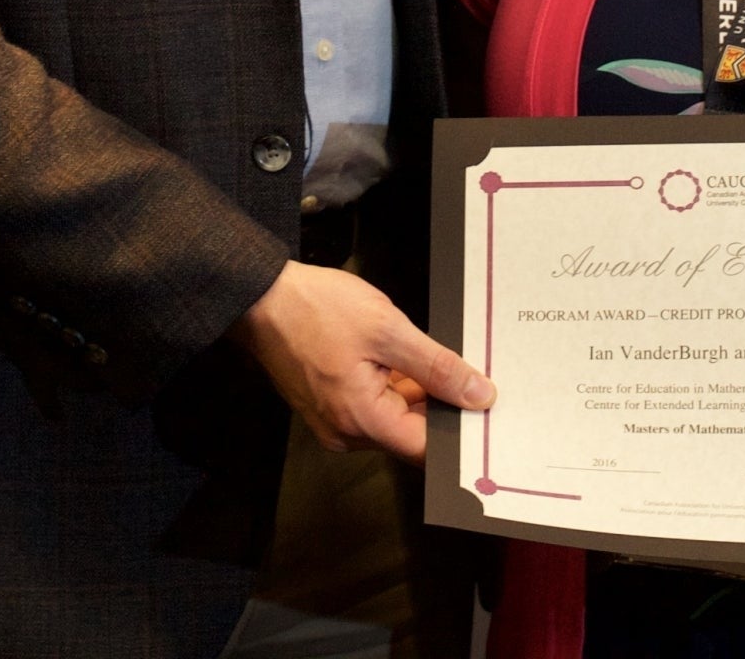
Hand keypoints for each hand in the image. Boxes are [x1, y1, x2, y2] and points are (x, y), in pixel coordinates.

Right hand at [229, 260, 493, 459]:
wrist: (260, 297)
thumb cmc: (315, 309)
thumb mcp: (387, 330)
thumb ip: (437, 367)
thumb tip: (478, 395)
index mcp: (362, 422)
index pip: (428, 447)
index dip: (460, 427)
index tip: (485, 405)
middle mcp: (347, 434)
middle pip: (412, 432)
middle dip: (439, 403)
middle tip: (464, 369)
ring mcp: (335, 421)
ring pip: (395, 416)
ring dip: (416, 389)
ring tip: (425, 353)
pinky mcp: (329, 406)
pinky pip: (375, 404)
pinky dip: (393, 384)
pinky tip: (399, 354)